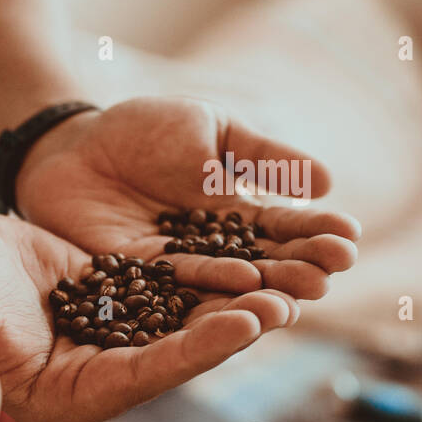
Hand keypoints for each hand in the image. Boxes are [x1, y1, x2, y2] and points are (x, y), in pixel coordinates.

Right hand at [0, 214, 298, 421]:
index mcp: (61, 400)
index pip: (141, 378)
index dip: (194, 352)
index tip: (244, 325)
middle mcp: (94, 379)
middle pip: (175, 355)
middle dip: (230, 330)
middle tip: (287, 302)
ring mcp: (109, 344)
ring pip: (181, 325)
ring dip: (231, 306)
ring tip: (287, 282)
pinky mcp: (115, 307)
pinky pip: (169, 293)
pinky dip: (207, 279)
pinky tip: (252, 258)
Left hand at [14, 97, 359, 298]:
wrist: (71, 144)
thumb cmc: (144, 131)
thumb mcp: (212, 130)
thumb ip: (261, 157)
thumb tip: (326, 181)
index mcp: (237, 213)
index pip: (284, 226)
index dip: (316, 232)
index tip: (349, 238)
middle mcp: (214, 249)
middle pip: (265, 262)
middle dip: (302, 265)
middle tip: (335, 271)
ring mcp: (178, 267)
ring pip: (230, 283)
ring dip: (270, 287)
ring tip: (305, 291)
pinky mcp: (138, 279)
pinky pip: (180, 284)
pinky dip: (215, 286)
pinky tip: (246, 286)